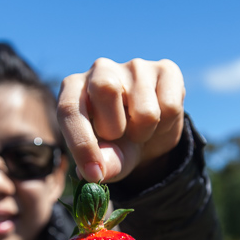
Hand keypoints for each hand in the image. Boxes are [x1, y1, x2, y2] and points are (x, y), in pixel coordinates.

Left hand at [57, 58, 185, 182]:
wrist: (152, 131)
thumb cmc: (119, 142)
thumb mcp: (110, 158)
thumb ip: (105, 164)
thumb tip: (100, 173)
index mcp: (74, 88)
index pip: (69, 109)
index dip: (81, 144)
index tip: (94, 173)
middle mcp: (101, 69)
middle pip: (105, 89)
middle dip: (113, 127)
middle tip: (118, 136)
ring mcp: (135, 66)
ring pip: (145, 110)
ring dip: (144, 133)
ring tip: (139, 129)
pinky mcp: (166, 69)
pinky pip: (170, 107)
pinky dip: (165, 125)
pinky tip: (158, 118)